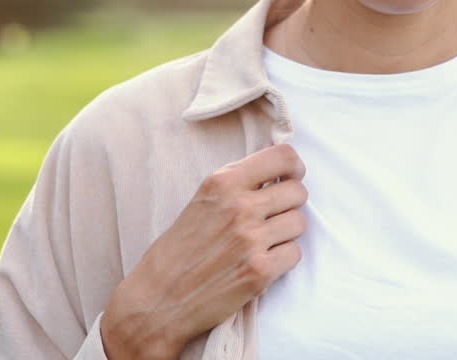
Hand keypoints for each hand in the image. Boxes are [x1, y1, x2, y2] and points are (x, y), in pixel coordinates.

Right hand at [100, 143, 307, 359]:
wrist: (157, 298)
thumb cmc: (178, 249)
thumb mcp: (203, 199)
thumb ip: (238, 182)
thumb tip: (279, 166)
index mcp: (223, 182)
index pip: (283, 157)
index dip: (294, 167)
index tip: (291, 177)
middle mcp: (240, 206)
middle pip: (298, 191)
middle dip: (290, 203)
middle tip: (273, 216)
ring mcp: (251, 239)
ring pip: (299, 222)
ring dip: (287, 232)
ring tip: (264, 241)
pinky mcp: (259, 271)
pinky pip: (295, 253)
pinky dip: (283, 258)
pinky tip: (262, 261)